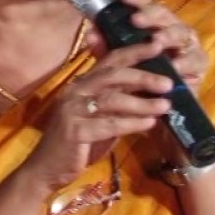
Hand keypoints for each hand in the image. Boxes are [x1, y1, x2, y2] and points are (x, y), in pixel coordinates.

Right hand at [19, 38, 172, 192]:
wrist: (46, 169)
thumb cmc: (76, 145)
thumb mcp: (100, 120)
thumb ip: (118, 107)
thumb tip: (151, 96)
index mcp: (82, 84)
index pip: (110, 61)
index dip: (134, 51)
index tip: (158, 45)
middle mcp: (75, 91)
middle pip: (113, 75)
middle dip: (143, 76)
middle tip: (168, 82)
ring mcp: (72, 110)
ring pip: (112, 99)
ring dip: (142, 102)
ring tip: (165, 105)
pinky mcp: (74, 130)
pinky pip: (109, 124)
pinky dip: (132, 123)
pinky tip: (149, 124)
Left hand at [84, 0, 208, 94]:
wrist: (158, 109)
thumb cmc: (138, 79)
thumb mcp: (119, 64)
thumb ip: (106, 49)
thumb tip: (91, 33)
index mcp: (152, 23)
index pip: (145, 3)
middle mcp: (171, 27)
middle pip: (164, 14)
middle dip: (150, 15)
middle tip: (135, 20)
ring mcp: (188, 43)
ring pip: (181, 32)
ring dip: (168, 35)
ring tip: (156, 41)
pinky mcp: (199, 62)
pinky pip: (195, 59)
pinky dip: (185, 62)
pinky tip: (174, 66)